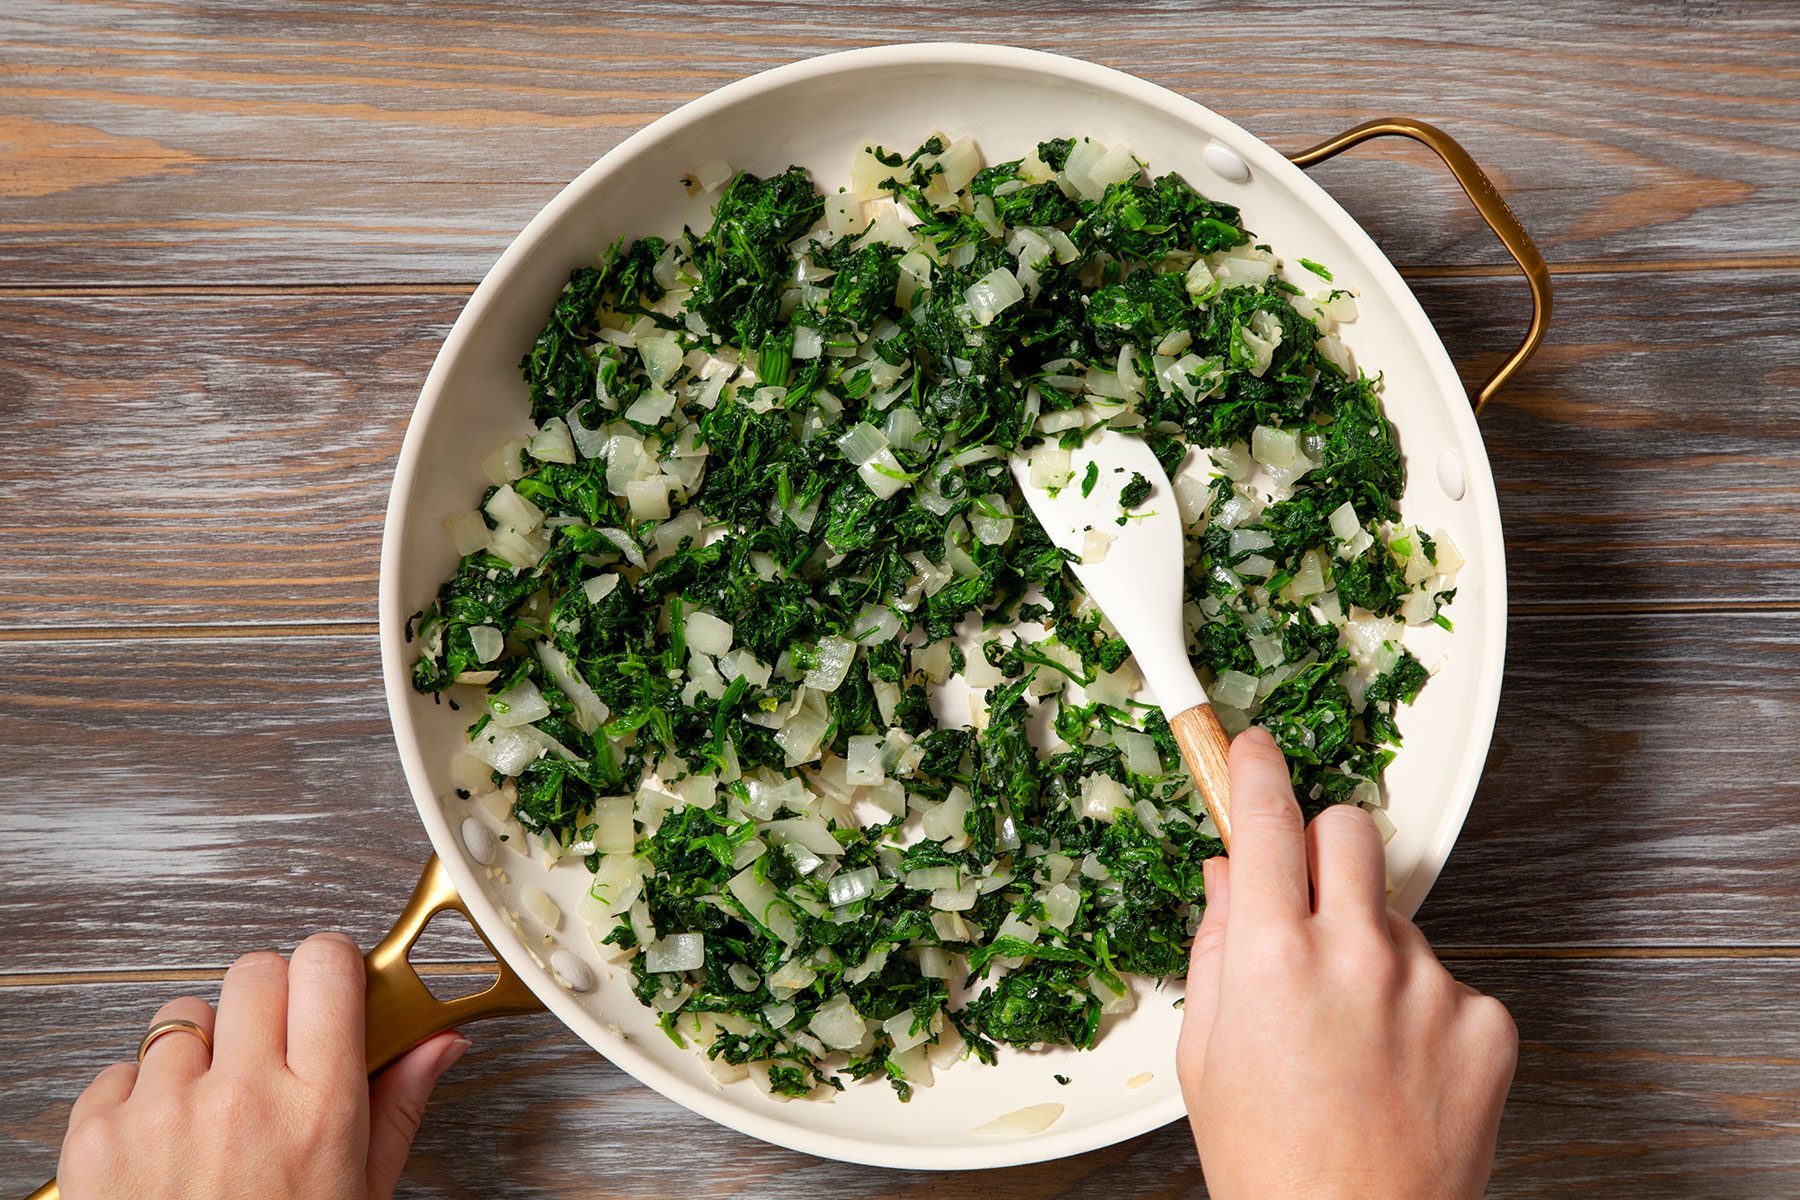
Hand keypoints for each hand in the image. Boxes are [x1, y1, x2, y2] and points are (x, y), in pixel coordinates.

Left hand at [58, 933, 466, 1199]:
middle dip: (268, 1001)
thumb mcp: (361, 1190)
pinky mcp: (98, 1135)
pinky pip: (120, 1070)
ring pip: (183, 1014)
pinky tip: (165, 1143)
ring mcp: (163, 1112)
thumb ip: (398, 1104)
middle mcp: (242, 1097)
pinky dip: (139, 1098)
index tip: (331, 990)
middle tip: (273, 1048)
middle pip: (256, 972)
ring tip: (211, 1107)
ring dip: (199, 1049)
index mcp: (318, 1106)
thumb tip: (439, 1042)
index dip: (330, 969)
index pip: (326, 965)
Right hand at [1178, 727, 1516, 1199]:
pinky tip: (1399, 1066)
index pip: (1269, 819)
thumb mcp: (1206, 1052)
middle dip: (1326, 845)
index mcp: (1272, 955)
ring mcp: (1430, 985)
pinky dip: (1423, 1009)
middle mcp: (1357, 954)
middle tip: (1310, 895)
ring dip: (1374, 947)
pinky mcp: (1486, 1021)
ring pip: (1399, 915)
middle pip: (1352, 830)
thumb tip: (1230, 879)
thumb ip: (1217, 947)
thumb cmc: (1273, 1165)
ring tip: (1353, 1034)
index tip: (1255, 751)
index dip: (1258, 770)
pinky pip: (1447, 981)